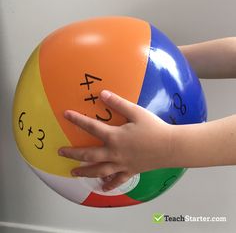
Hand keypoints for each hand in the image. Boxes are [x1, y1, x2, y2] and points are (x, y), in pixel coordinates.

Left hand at [58, 90, 173, 191]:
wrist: (170, 147)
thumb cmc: (154, 128)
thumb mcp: (136, 112)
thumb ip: (118, 103)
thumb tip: (103, 93)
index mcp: (114, 136)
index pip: (91, 127)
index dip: (77, 120)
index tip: (65, 115)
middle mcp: (114, 152)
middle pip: (89, 155)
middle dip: (73, 154)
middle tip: (60, 153)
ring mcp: (121, 164)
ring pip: (98, 171)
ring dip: (84, 172)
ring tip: (73, 173)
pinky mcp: (130, 171)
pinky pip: (118, 180)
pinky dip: (109, 185)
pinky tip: (103, 189)